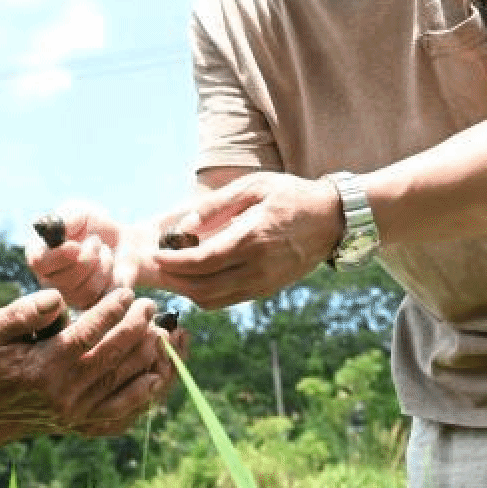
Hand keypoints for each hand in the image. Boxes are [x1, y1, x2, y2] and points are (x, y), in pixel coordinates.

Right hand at [0, 287, 176, 437]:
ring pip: (121, 384)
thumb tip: (57, 299)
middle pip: (112, 358)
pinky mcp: (77, 424)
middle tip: (150, 306)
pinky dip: (140, 396)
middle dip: (136, 328)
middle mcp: (62, 393)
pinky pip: (118, 412)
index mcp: (41, 367)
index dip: (111, 311)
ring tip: (159, 332)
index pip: (88, 334)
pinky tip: (155, 377)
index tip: (127, 293)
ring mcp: (72, 413)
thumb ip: (23, 312)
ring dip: (145, 357)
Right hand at [25, 202, 155, 309]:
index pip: (38, 262)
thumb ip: (67, 217)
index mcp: (39, 254)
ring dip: (102, 264)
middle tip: (95, 241)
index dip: (58, 256)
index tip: (75, 246)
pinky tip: (109, 267)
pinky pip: (101, 298)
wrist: (121, 243)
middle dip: (88, 257)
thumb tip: (60, 227)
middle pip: (63, 281)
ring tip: (103, 251)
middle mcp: (48, 279)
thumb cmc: (93, 226)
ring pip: (85, 290)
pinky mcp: (89, 307)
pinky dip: (110, 277)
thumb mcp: (79, 213)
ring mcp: (68, 296)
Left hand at [151, 172, 341, 308]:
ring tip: (171, 273)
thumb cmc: (290, 195)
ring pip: (212, 299)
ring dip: (187, 290)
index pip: (203, 260)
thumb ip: (215, 206)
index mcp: (253, 239)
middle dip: (174, 280)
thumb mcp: (253, 187)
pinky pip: (227, 300)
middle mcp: (258, 267)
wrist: (331, 219)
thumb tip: (184, 226)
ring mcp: (264, 283)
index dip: (175, 262)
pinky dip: (205, 293)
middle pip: (202, 286)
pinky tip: (195, 277)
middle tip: (156, 267)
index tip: (155, 255)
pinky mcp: (267, 290)